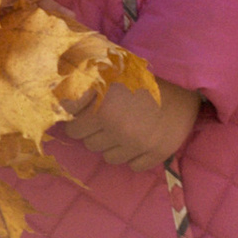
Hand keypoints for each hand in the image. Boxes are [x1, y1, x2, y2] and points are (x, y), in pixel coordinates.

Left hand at [66, 72, 202, 173]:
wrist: (186, 79)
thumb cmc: (141, 74)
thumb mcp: (107, 71)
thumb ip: (78, 84)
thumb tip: (51, 96)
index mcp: (102, 105)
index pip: (71, 126)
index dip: (79, 116)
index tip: (90, 108)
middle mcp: (118, 126)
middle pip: (88, 143)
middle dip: (96, 131)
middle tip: (112, 114)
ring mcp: (139, 142)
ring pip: (109, 157)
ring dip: (114, 144)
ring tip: (128, 124)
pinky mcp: (158, 152)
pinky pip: (134, 166)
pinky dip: (136, 156)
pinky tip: (143, 137)